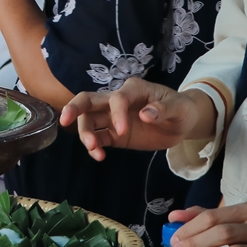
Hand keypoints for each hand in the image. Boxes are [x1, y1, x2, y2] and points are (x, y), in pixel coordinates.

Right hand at [60, 77, 213, 160]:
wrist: (182, 123)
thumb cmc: (181, 109)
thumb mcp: (179, 108)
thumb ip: (163, 109)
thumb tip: (145, 114)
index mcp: (133, 90)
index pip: (117, 98)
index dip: (116, 114)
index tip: (123, 131)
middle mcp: (117, 101)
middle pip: (88, 100)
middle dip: (74, 108)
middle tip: (65, 120)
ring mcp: (112, 118)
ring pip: (88, 121)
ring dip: (85, 133)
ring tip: (93, 149)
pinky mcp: (114, 134)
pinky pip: (98, 138)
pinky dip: (94, 147)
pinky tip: (99, 156)